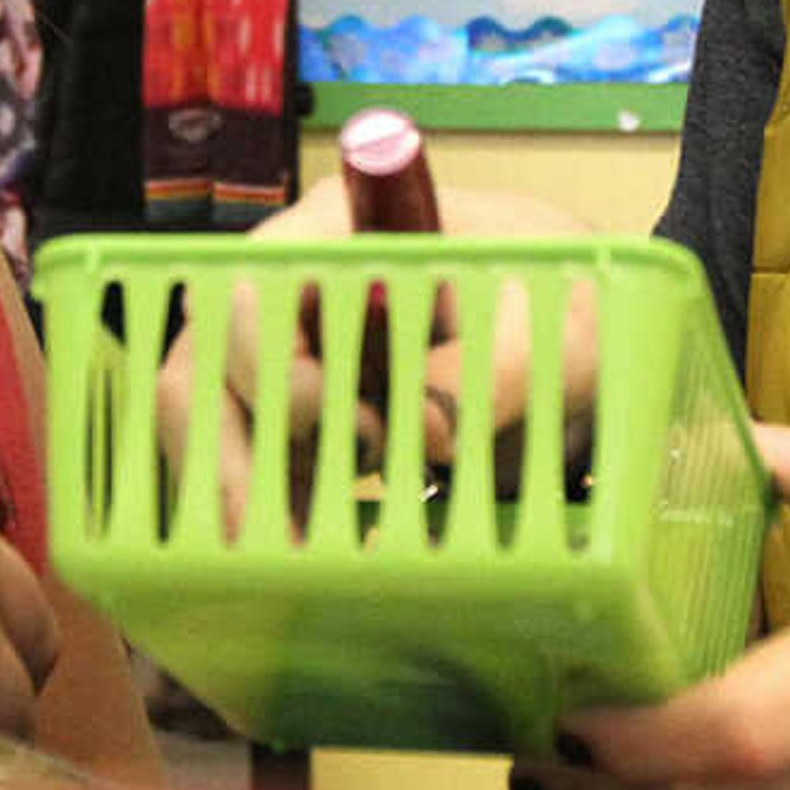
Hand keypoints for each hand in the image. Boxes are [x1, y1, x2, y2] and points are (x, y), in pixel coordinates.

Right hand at [148, 173, 602, 539]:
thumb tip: (425, 429)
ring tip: (294, 562)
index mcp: (344, 227)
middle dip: (231, 455)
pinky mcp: (297, 405)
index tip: (344, 426)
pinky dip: (265, 509)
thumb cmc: (570, 301)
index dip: (273, 364)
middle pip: (206, 361)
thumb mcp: (566, 330)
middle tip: (283, 540)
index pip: (255, 285)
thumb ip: (500, 370)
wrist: (582, 333)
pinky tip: (303, 556)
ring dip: (241, 493)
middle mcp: (293, 280)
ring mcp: (286, 346)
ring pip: (210, 417)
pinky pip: (247, 455)